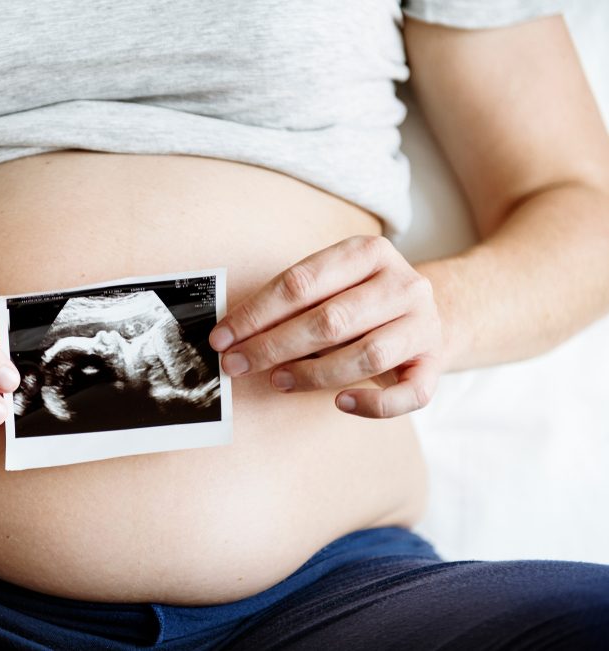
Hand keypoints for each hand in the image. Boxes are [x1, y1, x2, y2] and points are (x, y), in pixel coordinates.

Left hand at [210, 236, 444, 417]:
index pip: (301, 282)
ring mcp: (423, 323)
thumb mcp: (332, 284)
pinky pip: (408, 394)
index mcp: (368, 252)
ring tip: (276, 379)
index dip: (256, 313)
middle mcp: (403, 283)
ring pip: (365, 355)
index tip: (221, 337)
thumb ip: (292, 303)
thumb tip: (234, 333)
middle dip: (273, 346)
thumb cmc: (362, 299)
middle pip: (329, 320)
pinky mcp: (435, 363)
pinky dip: (372, 404)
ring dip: (312, 373)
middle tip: (235, 364)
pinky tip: (340, 403)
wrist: (433, 310)